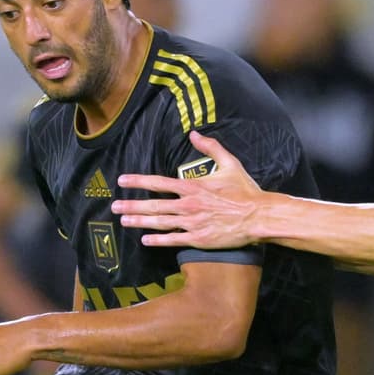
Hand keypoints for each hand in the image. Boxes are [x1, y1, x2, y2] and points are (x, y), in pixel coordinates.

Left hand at [114, 131, 263, 248]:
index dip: (138, 182)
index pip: (158, 183)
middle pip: (153, 206)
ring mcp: (192, 223)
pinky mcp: (199, 239)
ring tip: (123, 221)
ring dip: (139, 222)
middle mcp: (188, 205)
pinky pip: (173, 240)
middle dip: (131, 206)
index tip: (122, 182)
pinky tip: (145, 240)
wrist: (259, 216)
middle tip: (114, 206)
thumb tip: (194, 134)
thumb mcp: (230, 164)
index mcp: (193, 187)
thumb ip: (210, 148)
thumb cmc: (246, 191)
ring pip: (159, 223)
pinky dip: (158, 240)